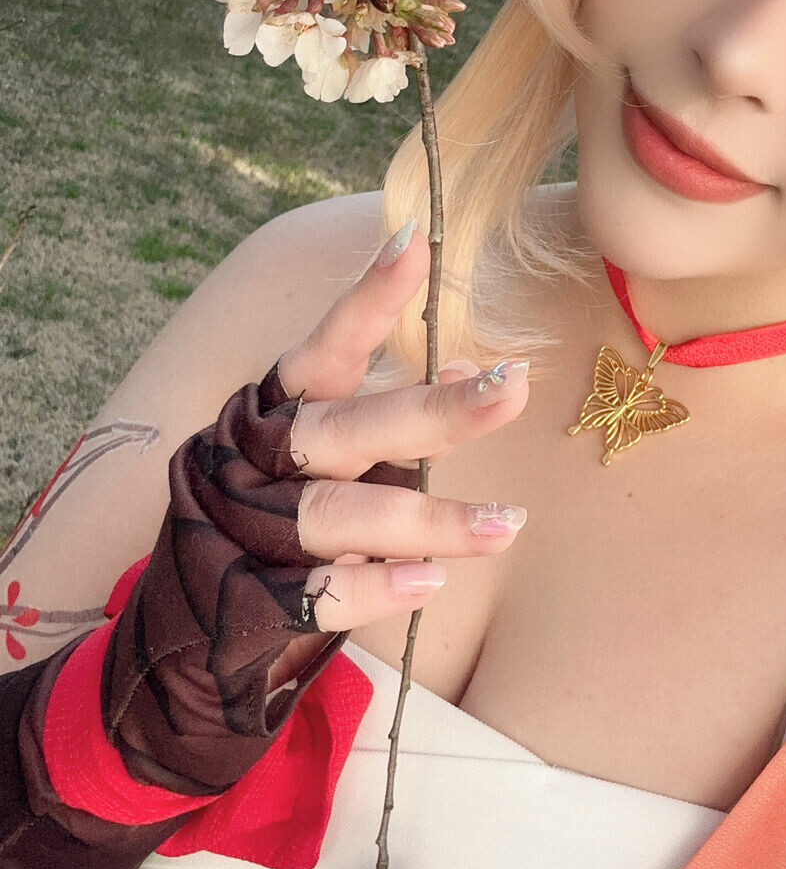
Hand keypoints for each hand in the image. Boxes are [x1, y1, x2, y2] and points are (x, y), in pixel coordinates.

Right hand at [274, 218, 530, 642]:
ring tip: (507, 524)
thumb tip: (468, 370)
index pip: (327, 343)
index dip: (369, 296)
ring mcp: (250, 527)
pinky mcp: (251, 600)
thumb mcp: (329, 452)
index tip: (417, 242)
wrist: (187, 626)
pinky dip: (378, 586)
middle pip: (350, 427)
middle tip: (514, 387)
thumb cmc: (278, 511)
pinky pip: (322, 593)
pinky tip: (430, 582)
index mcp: (277, 407)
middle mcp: (259, 457)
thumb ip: (390, 413)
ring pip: (345, 513)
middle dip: (438, 410)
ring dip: (433, 520)